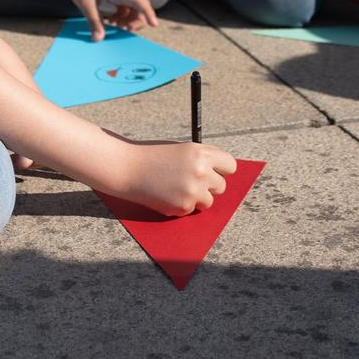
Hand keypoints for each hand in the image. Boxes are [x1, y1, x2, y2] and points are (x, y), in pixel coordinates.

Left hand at [63, 0, 158, 40]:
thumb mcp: (85, 4)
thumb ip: (94, 22)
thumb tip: (99, 39)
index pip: (140, 2)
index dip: (149, 13)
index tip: (154, 25)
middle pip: (140, 8)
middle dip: (136, 21)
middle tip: (124, 30)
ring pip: (132, 9)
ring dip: (127, 21)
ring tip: (114, 27)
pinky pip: (124, 8)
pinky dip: (120, 17)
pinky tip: (110, 22)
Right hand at [110, 141, 238, 216]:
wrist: (127, 168)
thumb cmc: (154, 156)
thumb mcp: (182, 149)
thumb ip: (204, 157)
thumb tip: (224, 172)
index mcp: (201, 153)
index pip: (230, 165)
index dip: (222, 169)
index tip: (215, 172)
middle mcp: (201, 171)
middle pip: (221, 186)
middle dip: (209, 186)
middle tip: (190, 181)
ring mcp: (193, 191)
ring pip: (208, 201)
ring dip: (197, 198)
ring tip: (176, 188)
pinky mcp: (183, 207)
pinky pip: (191, 210)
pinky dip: (180, 205)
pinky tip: (165, 194)